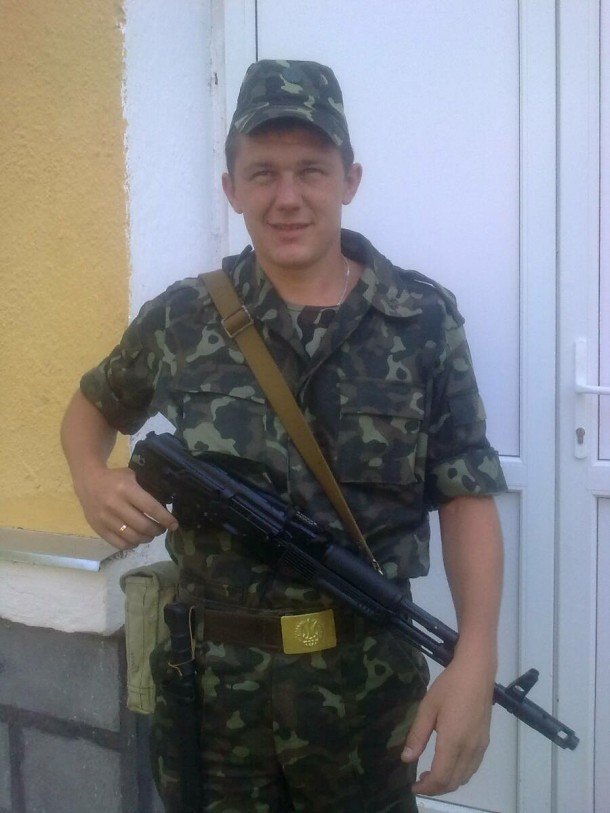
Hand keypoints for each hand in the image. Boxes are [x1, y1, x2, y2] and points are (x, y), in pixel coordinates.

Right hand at [74, 465, 177, 549]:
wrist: (88, 481)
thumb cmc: (115, 478)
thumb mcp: (132, 476)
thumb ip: (146, 490)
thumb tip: (166, 506)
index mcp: (126, 489)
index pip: (151, 508)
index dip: (165, 518)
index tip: (174, 525)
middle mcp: (115, 504)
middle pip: (143, 525)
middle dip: (157, 530)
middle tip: (161, 529)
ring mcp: (105, 518)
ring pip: (132, 537)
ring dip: (146, 539)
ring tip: (150, 535)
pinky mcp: (98, 528)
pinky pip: (119, 543)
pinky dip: (132, 544)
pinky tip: (136, 540)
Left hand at [401, 656, 493, 795]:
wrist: (477, 671)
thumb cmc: (450, 686)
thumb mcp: (428, 707)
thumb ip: (418, 735)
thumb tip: (406, 759)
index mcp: (453, 742)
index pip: (440, 777)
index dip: (426, 787)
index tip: (413, 786)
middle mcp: (469, 749)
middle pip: (453, 782)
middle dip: (436, 788)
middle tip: (420, 781)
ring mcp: (480, 746)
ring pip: (465, 777)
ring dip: (448, 782)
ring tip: (431, 774)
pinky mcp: (485, 741)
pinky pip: (473, 767)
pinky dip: (460, 774)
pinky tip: (449, 763)